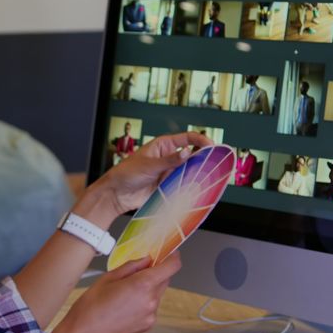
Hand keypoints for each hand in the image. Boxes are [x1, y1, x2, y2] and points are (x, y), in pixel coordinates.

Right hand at [51, 254, 181, 332]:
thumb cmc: (89, 309)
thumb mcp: (107, 278)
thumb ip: (131, 266)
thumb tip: (145, 260)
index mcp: (141, 285)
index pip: (171, 267)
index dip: (173, 258)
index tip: (170, 254)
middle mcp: (150, 302)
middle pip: (164, 281)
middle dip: (154, 274)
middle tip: (135, 275)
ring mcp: (150, 317)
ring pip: (156, 296)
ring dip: (147, 291)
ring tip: (122, 296)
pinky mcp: (147, 328)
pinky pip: (150, 310)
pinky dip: (142, 305)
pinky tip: (124, 308)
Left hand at [73, 132, 213, 227]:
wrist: (116, 194)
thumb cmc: (127, 173)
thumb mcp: (149, 165)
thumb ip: (170, 161)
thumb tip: (188, 152)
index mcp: (164, 145)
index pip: (187, 138)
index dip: (201, 140)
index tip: (212, 146)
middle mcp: (169, 157)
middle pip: (192, 155)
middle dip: (204, 158)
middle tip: (215, 165)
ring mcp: (169, 172)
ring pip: (190, 171)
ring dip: (198, 174)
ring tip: (207, 178)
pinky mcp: (168, 186)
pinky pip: (183, 185)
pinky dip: (190, 187)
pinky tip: (197, 190)